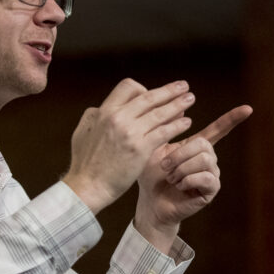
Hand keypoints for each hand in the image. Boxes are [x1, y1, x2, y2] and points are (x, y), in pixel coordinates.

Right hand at [63, 79, 194, 213]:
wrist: (87, 186)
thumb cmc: (84, 163)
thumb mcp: (83, 132)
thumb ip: (93, 117)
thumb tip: (100, 109)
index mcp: (104, 111)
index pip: (129, 87)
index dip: (144, 89)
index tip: (153, 95)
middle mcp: (118, 117)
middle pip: (149, 96)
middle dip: (169, 90)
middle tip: (184, 86)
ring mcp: (130, 133)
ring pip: (160, 112)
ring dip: (178, 104)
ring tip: (191, 99)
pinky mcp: (141, 149)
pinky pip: (164, 131)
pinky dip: (177, 125)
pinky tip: (186, 122)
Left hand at [135, 104, 252, 248]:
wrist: (151, 202)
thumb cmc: (153, 176)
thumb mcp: (156, 148)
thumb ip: (168, 129)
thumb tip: (180, 107)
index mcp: (197, 147)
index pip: (218, 129)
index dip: (232, 119)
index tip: (248, 109)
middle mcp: (209, 158)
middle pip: (203, 144)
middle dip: (179, 155)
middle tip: (165, 167)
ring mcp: (212, 174)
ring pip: (204, 159)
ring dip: (181, 169)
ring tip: (171, 178)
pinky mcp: (211, 189)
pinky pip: (205, 177)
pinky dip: (187, 181)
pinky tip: (180, 186)